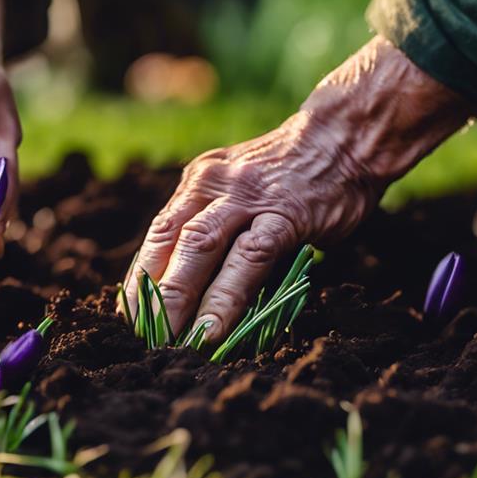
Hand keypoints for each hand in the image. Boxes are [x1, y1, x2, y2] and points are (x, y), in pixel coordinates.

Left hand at [122, 36, 474, 343]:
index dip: (141, 277)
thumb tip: (195, 281)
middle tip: (140, 338)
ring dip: (179, 299)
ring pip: (200, 249)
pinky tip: (213, 331)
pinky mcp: (283, 214)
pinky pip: (248, 259)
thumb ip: (217, 222)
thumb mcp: (242, 187)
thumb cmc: (296, 174)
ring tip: (169, 342)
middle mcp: (212, 185)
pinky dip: (225, 298)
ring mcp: (246, 197)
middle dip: (152, 295)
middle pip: (170, 243)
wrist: (347, 135)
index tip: (129, 315)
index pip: (159, 235)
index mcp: (199, 182)